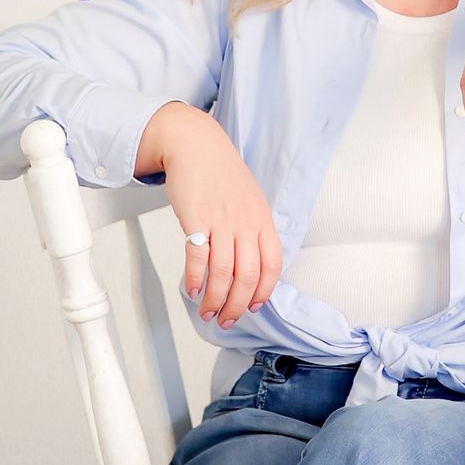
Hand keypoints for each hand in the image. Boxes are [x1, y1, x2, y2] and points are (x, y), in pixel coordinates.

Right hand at [136, 104, 282, 327]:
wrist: (196, 145)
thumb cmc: (222, 174)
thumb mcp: (250, 200)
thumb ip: (253, 230)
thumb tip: (251, 266)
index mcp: (263, 220)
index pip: (272, 265)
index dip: (263, 291)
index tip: (253, 307)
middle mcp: (245, 223)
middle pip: (247, 276)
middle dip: (237, 306)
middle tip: (227, 320)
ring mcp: (221, 221)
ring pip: (223, 273)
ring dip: (215, 300)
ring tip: (208, 311)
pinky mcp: (196, 219)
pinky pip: (198, 258)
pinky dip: (194, 279)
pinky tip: (191, 289)